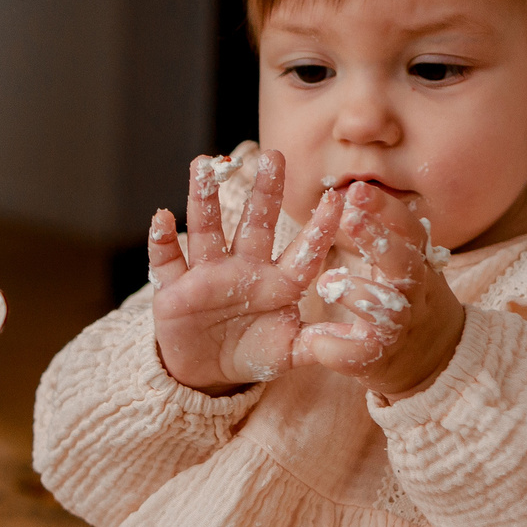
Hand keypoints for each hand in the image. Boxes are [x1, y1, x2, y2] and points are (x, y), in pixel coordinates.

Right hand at [147, 149, 321, 394]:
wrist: (207, 371)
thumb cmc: (253, 353)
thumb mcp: (290, 353)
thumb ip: (321, 345)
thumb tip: (365, 343)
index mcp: (277, 282)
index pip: (302, 250)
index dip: (319, 227)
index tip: (337, 197)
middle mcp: (243, 268)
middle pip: (255, 224)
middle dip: (264, 191)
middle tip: (274, 156)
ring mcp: (208, 274)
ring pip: (207, 230)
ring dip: (204, 198)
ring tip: (205, 163)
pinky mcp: (174, 289)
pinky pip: (166, 260)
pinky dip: (161, 241)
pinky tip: (161, 217)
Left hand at [296, 182, 464, 396]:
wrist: (432, 362)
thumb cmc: (408, 302)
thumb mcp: (405, 265)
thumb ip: (388, 235)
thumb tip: (357, 191)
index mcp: (417, 266)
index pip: (409, 232)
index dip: (387, 210)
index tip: (357, 190)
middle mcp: (414, 294)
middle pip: (406, 263)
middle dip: (379, 239)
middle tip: (349, 217)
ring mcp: (400, 328)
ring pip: (388, 309)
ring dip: (358, 293)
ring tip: (327, 283)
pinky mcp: (380, 359)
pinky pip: (362, 354)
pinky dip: (337, 349)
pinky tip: (315, 340)